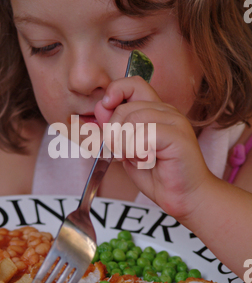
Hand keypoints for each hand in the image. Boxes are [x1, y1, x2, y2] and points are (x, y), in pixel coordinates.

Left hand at [94, 76, 212, 219]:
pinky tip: (145, 160)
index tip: (106, 112)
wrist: (184, 198)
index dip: (114, 93)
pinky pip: (145, 134)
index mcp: (154, 110)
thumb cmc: (157, 175)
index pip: (132, 84)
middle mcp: (166, 111)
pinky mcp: (179, 137)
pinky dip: (137, 150)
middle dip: (113, 132)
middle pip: (125, 106)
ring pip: (134, 118)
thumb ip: (114, 131)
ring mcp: (175, 122)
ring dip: (124, 143)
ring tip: (133, 158)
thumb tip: (98, 111)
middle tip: (120, 153)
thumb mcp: (126, 150)